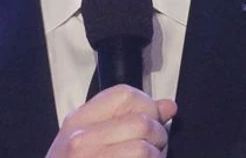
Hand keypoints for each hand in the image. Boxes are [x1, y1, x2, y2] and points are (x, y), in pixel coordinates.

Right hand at [46, 84, 177, 156]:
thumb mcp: (89, 140)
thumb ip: (126, 119)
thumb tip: (168, 106)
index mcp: (77, 121)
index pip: (124, 94)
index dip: (147, 106)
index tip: (150, 120)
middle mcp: (79, 140)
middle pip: (141, 122)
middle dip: (158, 136)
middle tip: (155, 148)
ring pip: (145, 149)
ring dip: (156, 157)